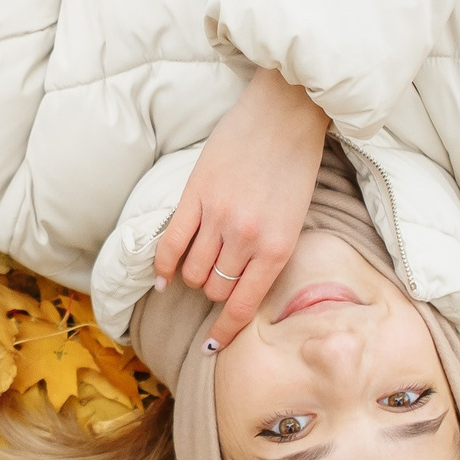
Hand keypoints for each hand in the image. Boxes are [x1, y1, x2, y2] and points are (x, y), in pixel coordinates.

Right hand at [154, 66, 329, 348]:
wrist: (286, 113)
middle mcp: (247, 239)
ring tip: (197, 266)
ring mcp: (219, 217)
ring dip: (192, 276)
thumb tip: (238, 284)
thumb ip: (268, 251)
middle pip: (215, 289)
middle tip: (216, 280)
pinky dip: (164, 266)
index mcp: (278, 248)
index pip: (243, 306)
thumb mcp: (295, 217)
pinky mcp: (195, 196)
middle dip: (213, 292)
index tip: (212, 346)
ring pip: (193, 271)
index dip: (225, 332)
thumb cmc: (296, 164)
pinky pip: (171, 244)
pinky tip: (163, 277)